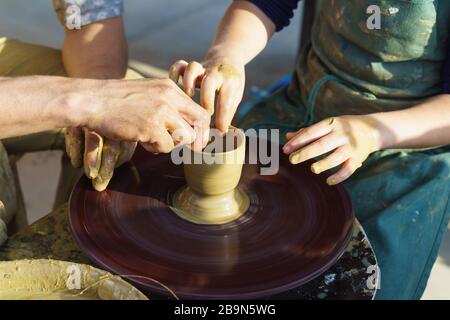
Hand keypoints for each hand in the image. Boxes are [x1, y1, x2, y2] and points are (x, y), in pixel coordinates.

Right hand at [70, 78, 209, 189]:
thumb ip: (168, 105)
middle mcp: (169, 97)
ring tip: (153, 138)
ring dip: (172, 143)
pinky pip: (167, 147)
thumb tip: (187, 128)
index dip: (202, 128)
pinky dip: (155, 148)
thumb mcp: (148, 93)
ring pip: (185, 137)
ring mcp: (161, 112)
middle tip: (191, 149)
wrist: (91, 101)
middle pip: (201, 123)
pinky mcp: (151, 127)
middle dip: (198, 139)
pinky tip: (141, 139)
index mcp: (170, 88)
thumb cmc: (117, 101)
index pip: (200, 110)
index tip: (198, 140)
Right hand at [169, 58, 244, 131]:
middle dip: (206, 100)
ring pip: (193, 68)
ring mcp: (202, 68)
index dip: (222, 119)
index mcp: (230, 82)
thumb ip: (228, 112)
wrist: (228, 56)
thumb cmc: (231, 83)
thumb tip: (221, 133)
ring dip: (188, 82)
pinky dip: (174, 73)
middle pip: (209, 82)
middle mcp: (215, 73)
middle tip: (204, 115)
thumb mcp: (235, 96)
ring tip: (188, 96)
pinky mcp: (190, 67)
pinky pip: (179, 65)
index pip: (226, 101)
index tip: (219, 131)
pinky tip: (173, 85)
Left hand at [283, 116, 381, 184]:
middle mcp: (341, 134)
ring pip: (336, 157)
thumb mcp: (326, 125)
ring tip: (313, 169)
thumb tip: (287, 137)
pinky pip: (348, 169)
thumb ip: (307, 132)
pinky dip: (339, 176)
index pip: (311, 132)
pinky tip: (328, 181)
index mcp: (331, 124)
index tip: (285, 149)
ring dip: (324, 164)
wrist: (372, 129)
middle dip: (306, 152)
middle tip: (292, 160)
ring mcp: (350, 146)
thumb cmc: (341, 128)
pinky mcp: (358, 158)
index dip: (298, 141)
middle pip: (322, 144)